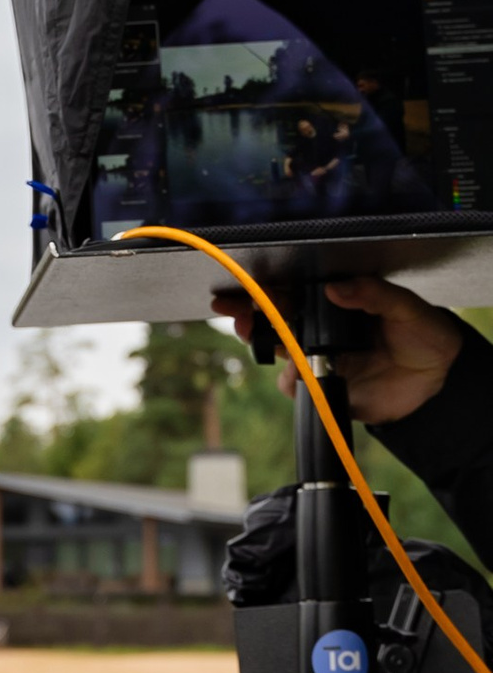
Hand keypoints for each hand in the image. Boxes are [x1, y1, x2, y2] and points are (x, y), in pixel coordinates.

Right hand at [213, 275, 464, 425]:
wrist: (438, 381)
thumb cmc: (424, 334)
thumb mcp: (405, 306)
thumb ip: (372, 293)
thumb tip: (336, 288)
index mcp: (336, 302)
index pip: (294, 290)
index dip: (265, 288)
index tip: (246, 286)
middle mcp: (321, 328)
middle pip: (272, 319)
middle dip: (246, 314)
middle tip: (234, 311)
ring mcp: (318, 357)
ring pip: (275, 350)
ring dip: (262, 344)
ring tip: (258, 335)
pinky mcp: (322, 385)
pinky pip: (294, 384)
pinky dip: (292, 377)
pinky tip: (300, 370)